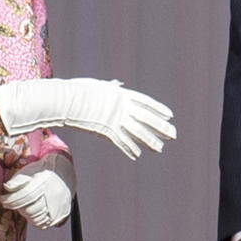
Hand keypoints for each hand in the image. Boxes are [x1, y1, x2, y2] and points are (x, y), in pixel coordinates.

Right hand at [0, 77, 175, 159]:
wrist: (66, 99)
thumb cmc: (78, 90)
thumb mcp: (97, 85)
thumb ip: (110, 88)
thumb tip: (117, 85)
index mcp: (122, 94)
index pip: (146, 102)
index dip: (159, 109)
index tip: (170, 116)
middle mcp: (122, 107)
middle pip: (146, 118)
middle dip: (161, 127)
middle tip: (174, 134)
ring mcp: (115, 119)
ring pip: (137, 132)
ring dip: (150, 141)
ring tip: (161, 149)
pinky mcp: (106, 130)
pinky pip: (120, 141)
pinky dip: (129, 148)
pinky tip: (137, 155)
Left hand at [1, 154, 74, 228]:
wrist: (62, 172)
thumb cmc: (41, 172)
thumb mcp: (28, 171)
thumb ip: (17, 180)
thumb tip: (7, 188)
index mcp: (44, 183)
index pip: (25, 195)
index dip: (11, 200)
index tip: (3, 200)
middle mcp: (53, 195)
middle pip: (30, 210)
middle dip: (19, 208)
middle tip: (15, 203)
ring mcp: (59, 206)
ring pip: (37, 219)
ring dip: (27, 215)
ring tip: (25, 207)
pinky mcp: (63, 213)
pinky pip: (45, 224)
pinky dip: (36, 221)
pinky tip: (33, 213)